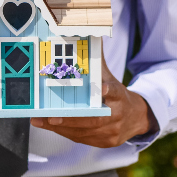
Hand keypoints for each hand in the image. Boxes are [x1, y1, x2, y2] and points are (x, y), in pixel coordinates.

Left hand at [30, 55, 158, 147]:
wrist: (135, 117)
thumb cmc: (116, 93)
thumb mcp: (109, 76)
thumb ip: (97, 60)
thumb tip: (89, 33)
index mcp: (120, 96)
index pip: (116, 93)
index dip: (109, 92)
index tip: (103, 90)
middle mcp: (118, 115)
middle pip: (95, 119)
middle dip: (72, 119)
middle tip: (52, 117)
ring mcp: (112, 131)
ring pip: (84, 131)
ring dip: (62, 127)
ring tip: (42, 121)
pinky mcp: (105, 142)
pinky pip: (81, 138)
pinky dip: (64, 132)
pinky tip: (49, 126)